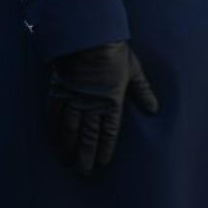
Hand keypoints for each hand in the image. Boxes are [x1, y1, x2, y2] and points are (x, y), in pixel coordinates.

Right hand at [46, 41, 159, 174]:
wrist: (88, 35)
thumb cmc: (114, 50)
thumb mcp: (133, 70)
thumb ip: (142, 91)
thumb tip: (154, 109)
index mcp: (112, 101)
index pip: (109, 133)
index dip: (105, 150)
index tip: (102, 164)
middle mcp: (91, 104)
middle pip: (88, 136)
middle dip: (85, 155)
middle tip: (83, 172)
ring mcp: (73, 98)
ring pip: (70, 130)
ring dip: (68, 147)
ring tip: (67, 162)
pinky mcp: (59, 90)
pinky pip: (54, 114)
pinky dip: (54, 128)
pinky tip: (53, 139)